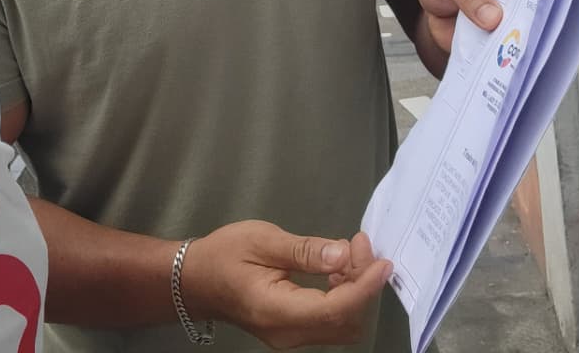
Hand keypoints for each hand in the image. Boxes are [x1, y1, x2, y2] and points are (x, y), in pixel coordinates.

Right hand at [179, 221, 390, 348]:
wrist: (196, 279)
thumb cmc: (224, 254)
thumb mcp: (262, 240)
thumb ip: (304, 250)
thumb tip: (342, 255)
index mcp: (278, 312)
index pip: (334, 310)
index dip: (364, 287)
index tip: (382, 262)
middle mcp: (289, 334)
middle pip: (345, 322)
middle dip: (363, 284)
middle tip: (361, 244)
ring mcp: (292, 337)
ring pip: (341, 325)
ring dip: (356, 290)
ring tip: (351, 252)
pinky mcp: (294, 331)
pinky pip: (329, 322)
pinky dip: (344, 297)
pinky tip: (338, 269)